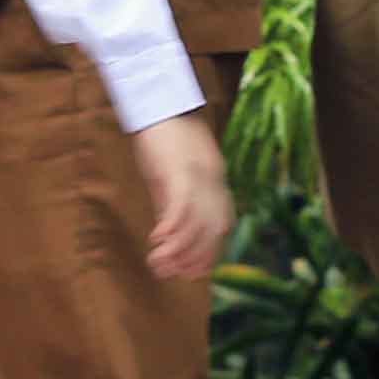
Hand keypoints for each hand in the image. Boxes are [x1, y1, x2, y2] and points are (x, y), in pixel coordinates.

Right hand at [132, 111, 235, 279]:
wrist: (159, 103)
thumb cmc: (164, 135)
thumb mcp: (172, 173)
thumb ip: (174, 199)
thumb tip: (169, 230)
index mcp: (215, 183)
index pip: (220, 227)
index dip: (208, 253)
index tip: (191, 273)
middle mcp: (213, 183)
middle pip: (212, 231)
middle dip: (195, 258)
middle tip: (172, 275)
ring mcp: (199, 178)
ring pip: (197, 224)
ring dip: (179, 250)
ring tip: (159, 264)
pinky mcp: (180, 172)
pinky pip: (180, 208)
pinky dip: (172, 228)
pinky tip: (157, 241)